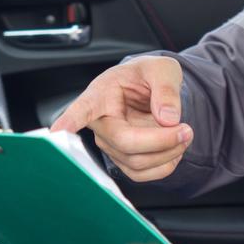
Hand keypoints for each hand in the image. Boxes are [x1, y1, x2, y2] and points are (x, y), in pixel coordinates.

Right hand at [50, 56, 192, 181]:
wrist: (151, 89)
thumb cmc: (148, 75)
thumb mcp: (162, 69)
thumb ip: (166, 89)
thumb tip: (168, 118)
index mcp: (101, 94)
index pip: (83, 109)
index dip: (69, 122)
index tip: (56, 132)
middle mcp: (100, 123)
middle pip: (125, 143)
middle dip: (161, 140)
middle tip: (187, 128)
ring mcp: (110, 145)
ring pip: (137, 162)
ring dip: (169, 153)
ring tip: (185, 133)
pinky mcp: (123, 160)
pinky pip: (143, 174)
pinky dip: (166, 165)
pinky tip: (174, 148)